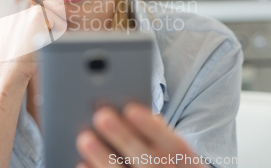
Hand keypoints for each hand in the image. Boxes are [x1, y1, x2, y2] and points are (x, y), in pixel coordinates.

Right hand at [0, 0, 65, 79]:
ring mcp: (26, 3)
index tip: (23, 28)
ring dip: (51, 27)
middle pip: (49, 4)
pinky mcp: (38, 13)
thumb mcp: (14, 18)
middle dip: (46, 21)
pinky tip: (39, 39)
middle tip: (29, 33)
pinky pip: (60, 23)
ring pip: (56, 13)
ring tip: (34, 36)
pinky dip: (55, 35)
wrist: (11, 66)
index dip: (37, 16)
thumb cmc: (17, 44)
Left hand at [75, 103, 208, 167]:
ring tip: (85, 138)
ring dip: (104, 158)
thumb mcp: (171, 150)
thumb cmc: (166, 163)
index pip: (176, 147)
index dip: (154, 129)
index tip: (130, 110)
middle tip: (101, 116)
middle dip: (124, 138)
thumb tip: (131, 109)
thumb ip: (156, 132)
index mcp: (188, 165)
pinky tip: (82, 163)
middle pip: (150, 162)